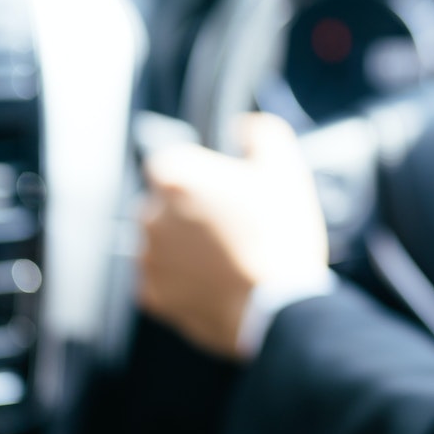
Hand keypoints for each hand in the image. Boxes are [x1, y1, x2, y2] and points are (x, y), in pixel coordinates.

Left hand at [137, 113, 328, 359]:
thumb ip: (261, 133)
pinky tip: (218, 280)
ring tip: (230, 257)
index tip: (229, 190)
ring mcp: (148, 259)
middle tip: (236, 225)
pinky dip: (185, 279)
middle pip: (166, 202)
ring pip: (165, 241)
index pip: (174, 161)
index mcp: (174, 176)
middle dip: (193, 210)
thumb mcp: (284, 167)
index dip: (204, 174)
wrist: (278, 307)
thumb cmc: (280, 234)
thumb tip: (245, 126)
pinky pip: (165, 279)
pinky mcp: (153, 297)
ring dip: (187, 245)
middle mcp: (149, 215)